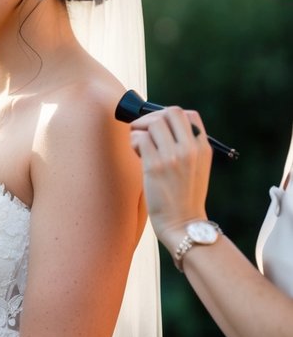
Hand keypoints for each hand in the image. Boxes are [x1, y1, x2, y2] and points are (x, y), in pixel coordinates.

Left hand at [129, 107, 212, 250]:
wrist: (184, 224)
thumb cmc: (185, 198)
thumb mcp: (197, 169)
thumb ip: (186, 148)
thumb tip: (159, 129)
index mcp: (203, 147)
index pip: (188, 115)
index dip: (170, 117)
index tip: (160, 130)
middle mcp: (190, 148)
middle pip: (170, 112)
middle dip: (152, 118)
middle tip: (143, 133)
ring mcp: (174, 156)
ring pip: (153, 123)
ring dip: (140, 130)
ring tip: (138, 146)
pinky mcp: (156, 166)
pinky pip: (140, 139)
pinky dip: (134, 142)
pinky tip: (136, 154)